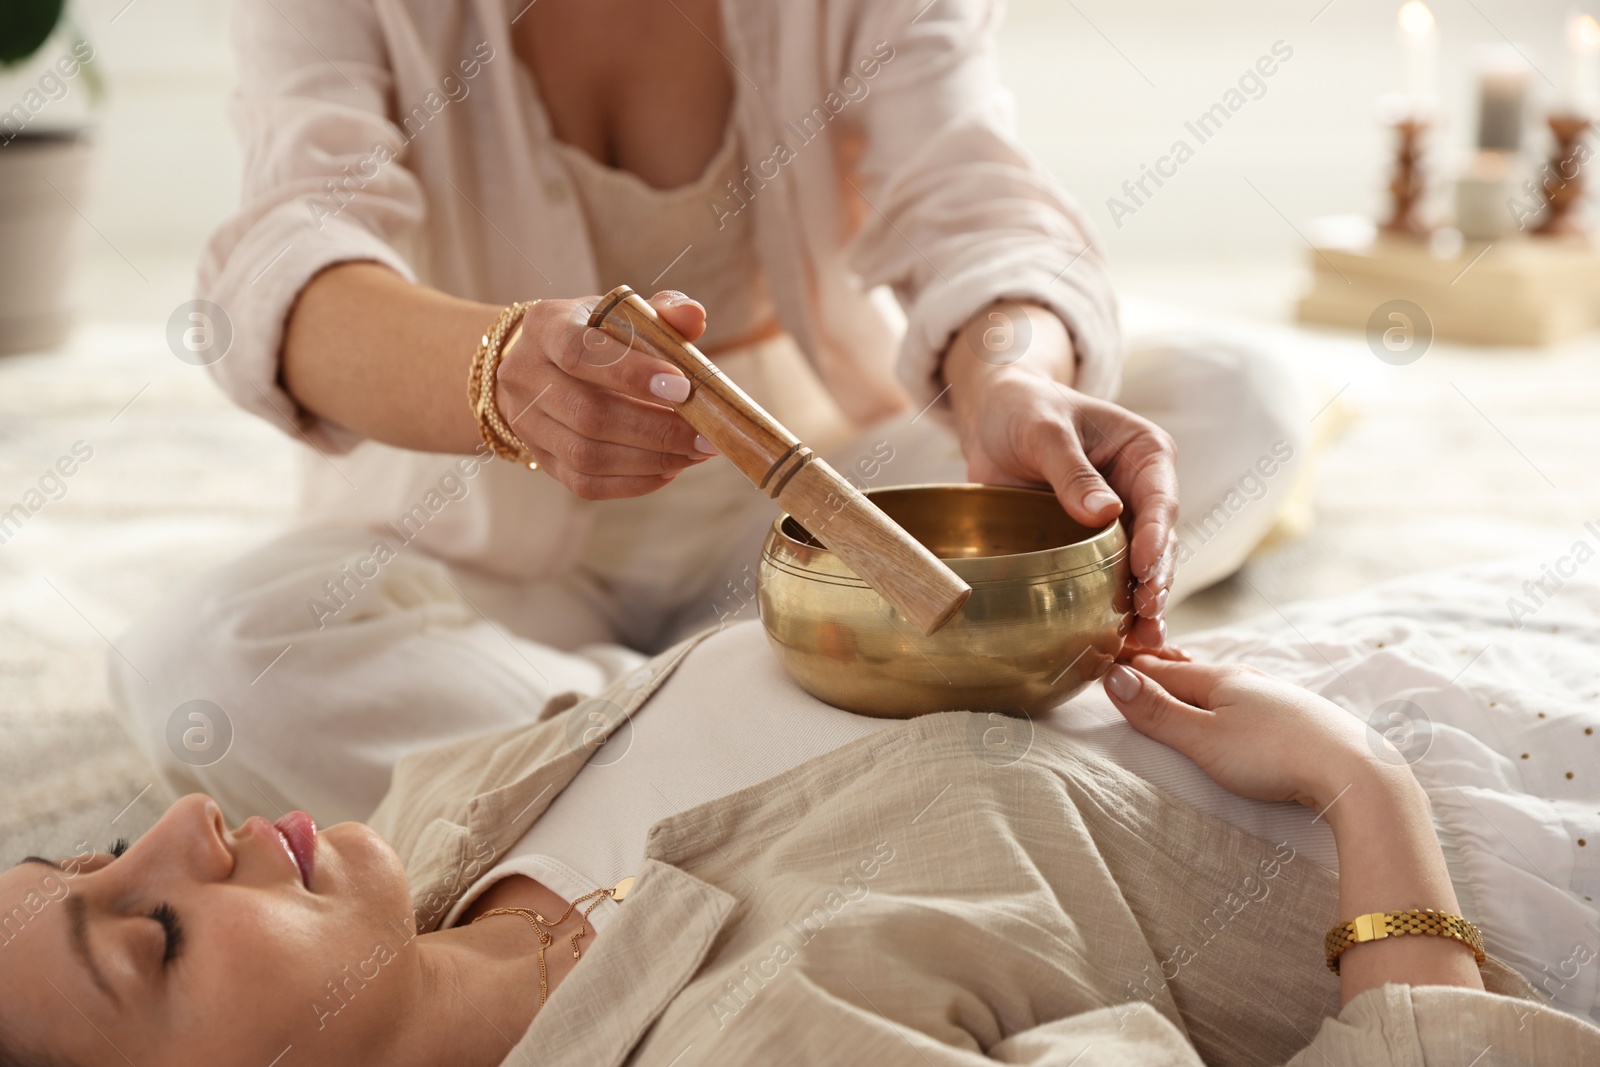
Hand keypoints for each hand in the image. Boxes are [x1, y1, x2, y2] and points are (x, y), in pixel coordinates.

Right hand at [495, 290, 719, 499]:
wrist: (544, 362)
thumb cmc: (597, 334)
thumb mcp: (624, 312)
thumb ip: (662, 313)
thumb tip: (694, 316)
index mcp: (545, 326)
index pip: (579, 353)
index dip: (631, 374)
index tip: (683, 389)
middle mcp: (524, 375)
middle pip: (587, 414)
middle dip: (655, 429)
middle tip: (706, 436)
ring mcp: (526, 422)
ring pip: (586, 456)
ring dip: (650, 460)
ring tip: (694, 452)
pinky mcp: (541, 459)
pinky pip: (586, 484)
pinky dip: (634, 482)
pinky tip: (670, 469)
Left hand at [942, 303, 1177, 647]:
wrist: (994, 418)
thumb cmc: (1024, 410)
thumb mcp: (1044, 431)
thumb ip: (1072, 471)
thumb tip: (1105, 514)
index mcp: (1145, 453)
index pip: (1159, 500)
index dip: (1155, 538)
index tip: (1143, 569)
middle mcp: (1141, 490)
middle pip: (1158, 542)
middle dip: (1155, 581)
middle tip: (1146, 615)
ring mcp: (1120, 521)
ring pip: (1139, 569)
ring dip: (1142, 605)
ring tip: (1141, 640)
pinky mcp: (1093, 545)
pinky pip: (1109, 578)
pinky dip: (1114, 608)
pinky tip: (1117, 641)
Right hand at [1102, 654, 1402, 812]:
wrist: (1354, 772)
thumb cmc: (1273, 756)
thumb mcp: (1202, 738)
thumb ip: (1158, 712)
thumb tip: (1113, 677)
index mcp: (1222, 678)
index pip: (1165, 671)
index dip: (1135, 671)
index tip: (1110, 665)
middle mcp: (1252, 680)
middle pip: (1198, 675)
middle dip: (1169, 674)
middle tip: (1142, 670)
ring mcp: (1282, 698)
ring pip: (1231, 688)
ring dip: (1203, 690)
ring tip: (1186, 691)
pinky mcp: (1305, 720)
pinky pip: (1256, 705)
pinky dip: (1234, 706)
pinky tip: (1241, 715)